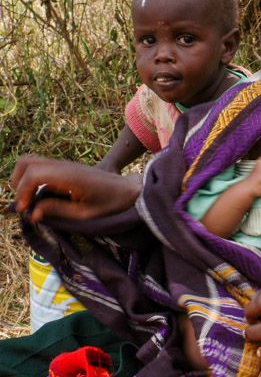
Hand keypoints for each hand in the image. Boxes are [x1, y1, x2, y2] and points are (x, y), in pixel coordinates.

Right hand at [11, 155, 141, 221]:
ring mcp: (64, 164)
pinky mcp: (65, 167)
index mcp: (70, 176)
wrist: (127, 189)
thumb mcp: (85, 213)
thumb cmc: (110, 203)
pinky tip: (40, 196)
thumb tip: (31, 214)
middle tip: (24, 203)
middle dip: (18, 183)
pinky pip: (41, 167)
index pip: (34, 174)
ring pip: (31, 162)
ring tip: (29, 200)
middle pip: (26, 162)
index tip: (25, 210)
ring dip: (23, 179)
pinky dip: (32, 179)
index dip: (22, 192)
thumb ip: (57, 211)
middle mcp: (64, 165)